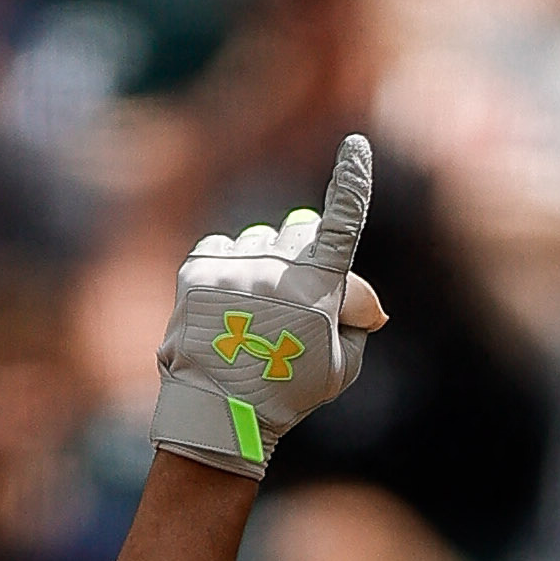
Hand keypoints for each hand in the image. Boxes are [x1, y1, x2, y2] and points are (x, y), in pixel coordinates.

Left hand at [153, 132, 388, 479]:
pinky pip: (223, 248)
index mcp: (317, 291)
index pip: (341, 226)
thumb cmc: (290, 392)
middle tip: (299, 297)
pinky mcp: (197, 268)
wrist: (222, 413)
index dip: (352, 184)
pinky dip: (230, 269)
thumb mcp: (341, 363)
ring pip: (260, 239)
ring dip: (265, 264)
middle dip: (305, 254)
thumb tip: (362, 290)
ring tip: (256, 314)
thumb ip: (356, 315)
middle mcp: (274, 270)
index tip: (356, 147)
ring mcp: (233, 266)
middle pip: (300, 230)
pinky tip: (229, 306)